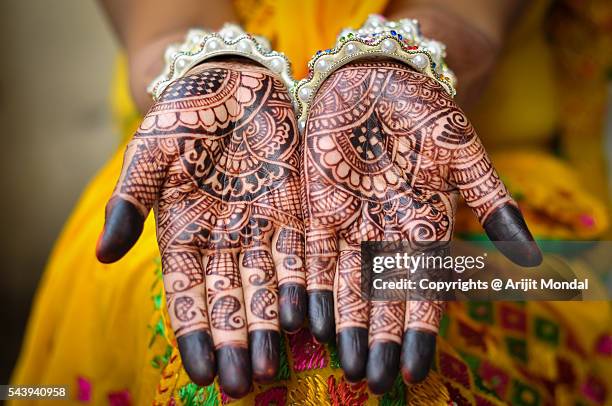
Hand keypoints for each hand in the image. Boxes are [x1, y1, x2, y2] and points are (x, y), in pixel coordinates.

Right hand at [97, 60, 305, 397]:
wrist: (235, 80)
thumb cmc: (186, 113)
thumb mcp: (151, 152)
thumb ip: (130, 201)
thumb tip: (104, 255)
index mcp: (184, 234)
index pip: (187, 296)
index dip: (194, 334)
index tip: (201, 373)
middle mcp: (225, 242)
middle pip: (231, 302)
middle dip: (236, 343)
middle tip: (243, 384)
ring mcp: (263, 230)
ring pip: (269, 288)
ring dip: (270, 328)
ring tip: (273, 366)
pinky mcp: (298, 213)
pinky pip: (304, 257)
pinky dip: (308, 288)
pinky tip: (312, 320)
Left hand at [302, 60, 540, 392]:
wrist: (373, 78)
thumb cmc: (424, 110)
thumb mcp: (462, 151)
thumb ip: (491, 199)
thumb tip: (529, 254)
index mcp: (422, 226)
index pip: (422, 290)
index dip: (420, 331)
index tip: (416, 369)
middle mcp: (382, 234)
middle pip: (380, 298)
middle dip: (379, 340)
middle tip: (374, 381)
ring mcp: (346, 223)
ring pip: (343, 284)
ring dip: (344, 324)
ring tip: (345, 363)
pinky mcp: (314, 207)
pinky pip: (308, 255)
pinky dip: (308, 287)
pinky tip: (306, 320)